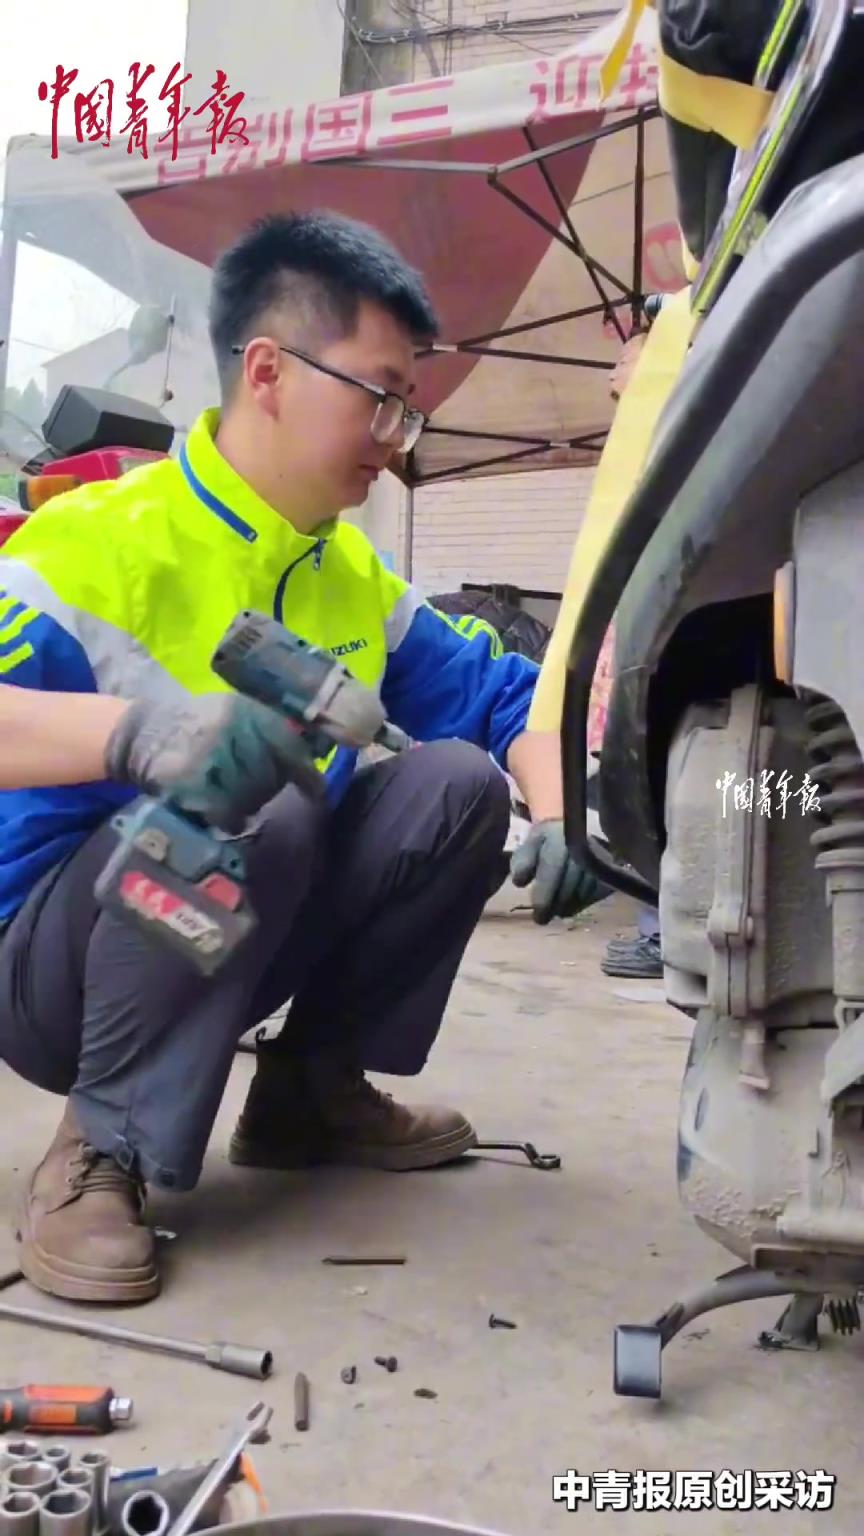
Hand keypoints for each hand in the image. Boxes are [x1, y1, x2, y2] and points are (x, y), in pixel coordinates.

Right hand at [104, 693, 321, 832]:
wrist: (139, 733)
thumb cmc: (193, 725)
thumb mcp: (230, 713)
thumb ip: (265, 729)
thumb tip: (310, 757)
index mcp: (243, 709)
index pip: (287, 744)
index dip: (306, 772)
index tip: (317, 791)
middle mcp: (229, 727)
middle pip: (270, 775)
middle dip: (268, 788)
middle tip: (254, 791)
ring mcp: (209, 754)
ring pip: (251, 795)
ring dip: (247, 805)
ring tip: (233, 799)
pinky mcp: (189, 780)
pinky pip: (225, 811)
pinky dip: (229, 818)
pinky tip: (224, 815)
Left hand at [510, 818, 610, 924]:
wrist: (569, 830)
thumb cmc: (544, 843)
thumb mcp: (528, 847)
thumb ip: (521, 862)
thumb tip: (519, 881)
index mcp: (559, 838)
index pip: (552, 870)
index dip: (544, 896)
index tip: (537, 914)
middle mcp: (582, 846)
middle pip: (569, 885)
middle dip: (554, 905)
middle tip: (543, 919)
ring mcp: (599, 857)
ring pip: (584, 891)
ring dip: (569, 906)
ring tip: (556, 912)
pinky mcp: (610, 867)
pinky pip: (597, 892)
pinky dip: (583, 902)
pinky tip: (571, 905)